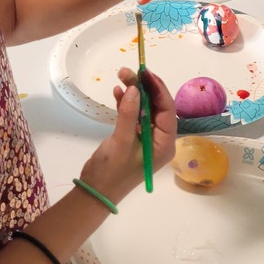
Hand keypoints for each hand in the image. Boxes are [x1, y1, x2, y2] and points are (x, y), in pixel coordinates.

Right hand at [79, 66, 177, 204]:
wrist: (96, 192)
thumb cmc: (112, 172)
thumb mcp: (121, 142)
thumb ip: (129, 114)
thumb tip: (134, 89)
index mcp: (164, 144)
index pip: (167, 110)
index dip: (158, 89)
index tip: (145, 72)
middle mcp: (160, 140)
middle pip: (157, 107)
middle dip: (145, 88)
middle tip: (129, 71)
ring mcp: (146, 139)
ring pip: (144, 109)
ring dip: (134, 93)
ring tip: (121, 77)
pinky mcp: (133, 138)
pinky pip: (134, 116)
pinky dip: (127, 104)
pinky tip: (118, 92)